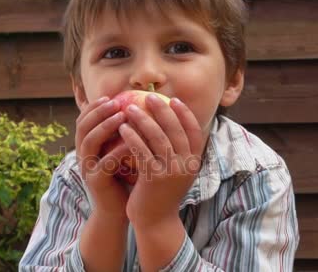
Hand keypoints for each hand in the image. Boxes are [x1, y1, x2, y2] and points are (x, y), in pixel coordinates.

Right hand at [75, 97, 129, 218]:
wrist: (118, 210)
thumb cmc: (123, 178)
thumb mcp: (119, 153)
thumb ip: (121, 135)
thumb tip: (135, 109)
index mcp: (86, 147)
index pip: (83, 120)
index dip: (94, 107)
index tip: (110, 96)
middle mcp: (82, 156)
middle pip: (83, 127)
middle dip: (98, 112)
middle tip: (116, 102)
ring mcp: (87, 169)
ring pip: (90, 142)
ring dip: (105, 126)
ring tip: (122, 115)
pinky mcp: (96, 182)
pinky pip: (105, 162)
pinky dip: (117, 150)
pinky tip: (132, 141)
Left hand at [119, 95, 204, 227]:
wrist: (156, 221)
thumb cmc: (162, 192)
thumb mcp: (176, 170)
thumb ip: (176, 150)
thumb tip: (170, 121)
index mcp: (194, 161)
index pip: (195, 131)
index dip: (185, 113)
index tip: (173, 99)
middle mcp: (186, 165)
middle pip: (175, 130)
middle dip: (162, 110)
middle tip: (150, 96)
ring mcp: (171, 172)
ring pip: (158, 138)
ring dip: (143, 119)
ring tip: (130, 108)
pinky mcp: (154, 178)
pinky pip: (142, 151)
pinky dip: (133, 137)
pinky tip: (123, 128)